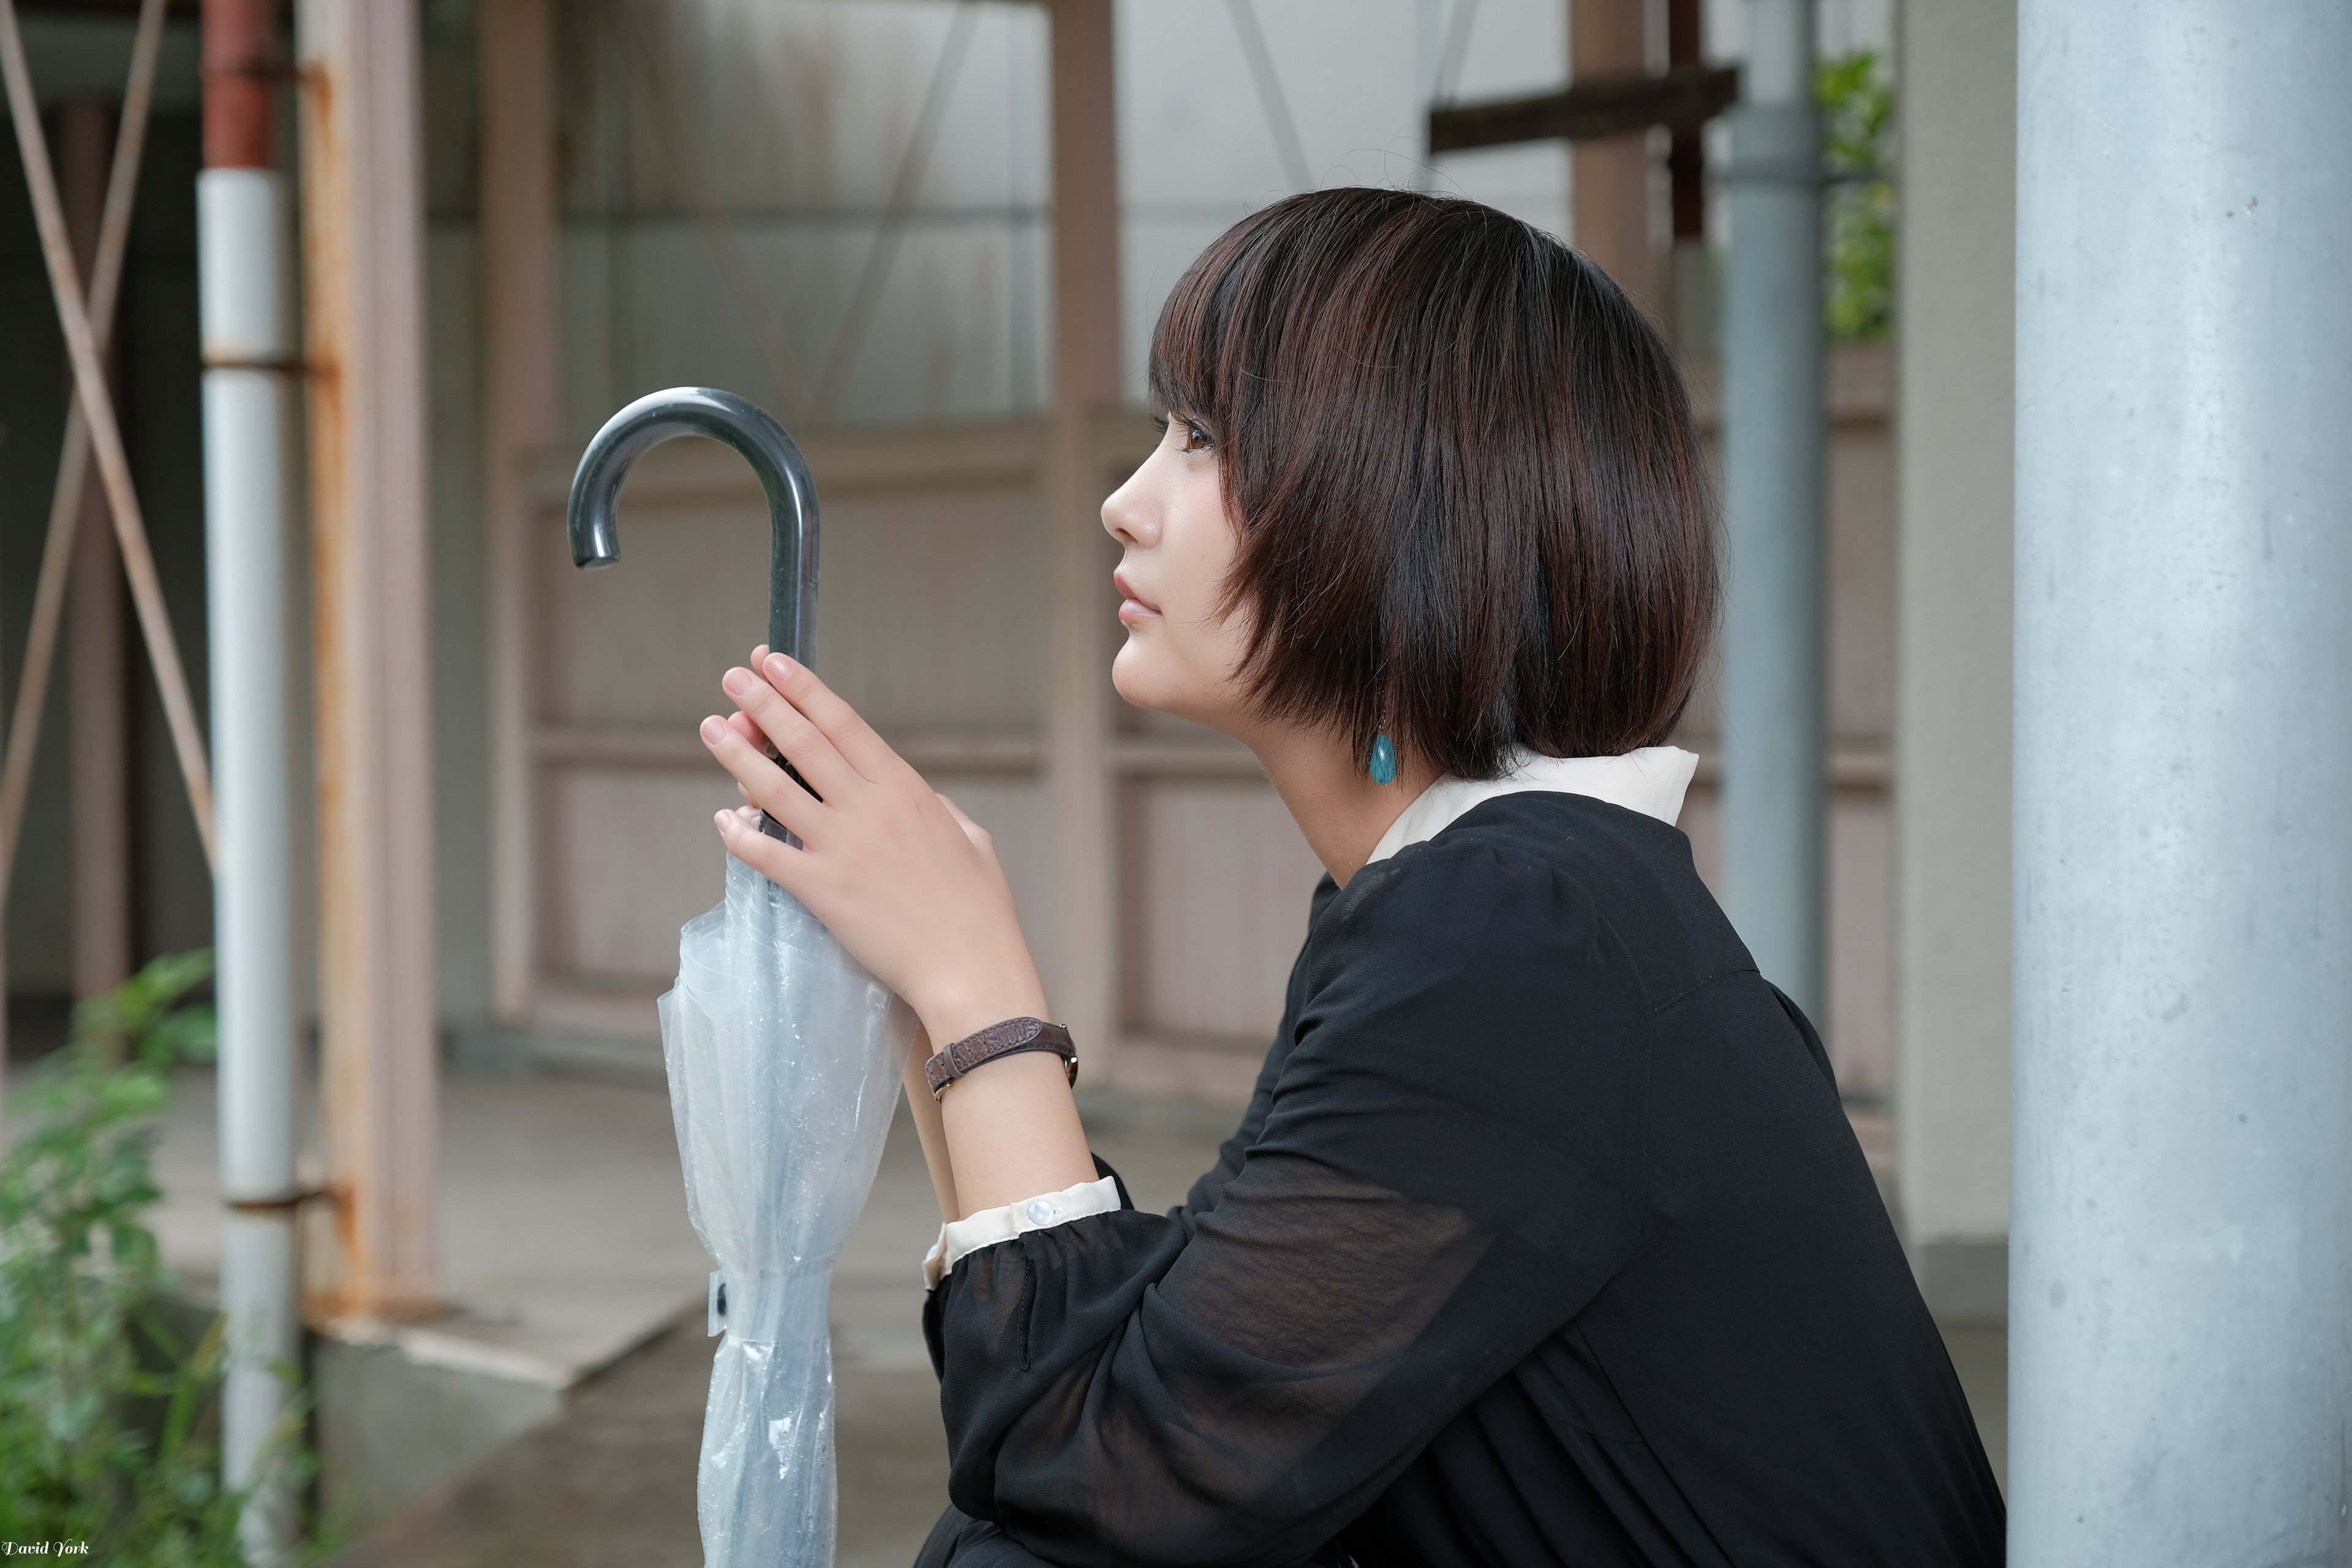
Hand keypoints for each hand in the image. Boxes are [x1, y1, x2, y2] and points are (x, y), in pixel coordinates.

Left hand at [699, 648, 1049, 1047]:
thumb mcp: (971, 838)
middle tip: (731, 678)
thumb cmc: (980, 907)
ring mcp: (841, 848)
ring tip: (710, 727)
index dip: (803, 688)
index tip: (773, 662)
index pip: (843, 723)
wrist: (970, 966)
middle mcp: (868, 808)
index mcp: (905, 787)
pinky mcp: (821, 890)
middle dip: (762, 704)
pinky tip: (723, 819)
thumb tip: (914, 798)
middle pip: (802, 742)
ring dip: (737, 754)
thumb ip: (938, 809)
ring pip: (773, 788)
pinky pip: (766, 854)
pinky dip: (739, 834)